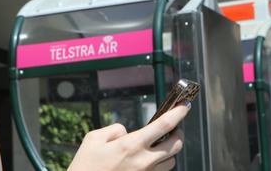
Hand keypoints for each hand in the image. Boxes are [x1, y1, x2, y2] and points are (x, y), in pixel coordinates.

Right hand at [67, 103, 190, 170]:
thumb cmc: (86, 166)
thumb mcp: (94, 138)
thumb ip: (115, 130)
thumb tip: (127, 133)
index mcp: (131, 145)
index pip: (164, 125)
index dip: (178, 113)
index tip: (184, 106)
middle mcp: (143, 161)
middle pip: (176, 145)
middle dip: (178, 133)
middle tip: (173, 127)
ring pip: (171, 161)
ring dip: (168, 151)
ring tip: (157, 146)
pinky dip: (158, 164)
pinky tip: (145, 160)